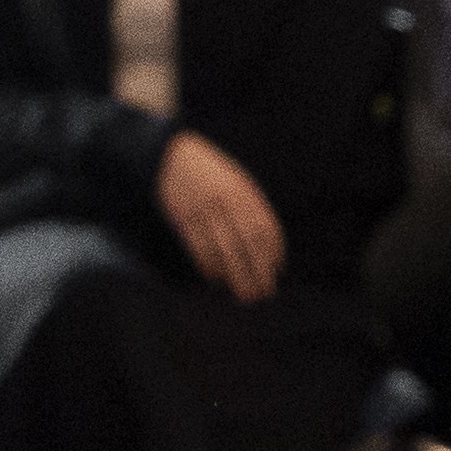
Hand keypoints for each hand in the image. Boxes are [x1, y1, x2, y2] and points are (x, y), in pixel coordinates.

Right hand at [150, 134, 283, 297]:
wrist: (173, 157)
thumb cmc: (211, 174)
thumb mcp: (236, 181)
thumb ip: (251, 208)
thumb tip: (270, 247)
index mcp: (242, 190)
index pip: (263, 226)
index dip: (273, 251)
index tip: (277, 269)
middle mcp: (224, 200)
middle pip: (247, 242)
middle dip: (258, 270)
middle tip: (264, 292)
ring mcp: (203, 209)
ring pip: (224, 250)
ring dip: (236, 275)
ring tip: (245, 293)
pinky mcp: (183, 218)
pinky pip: (199, 248)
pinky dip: (210, 266)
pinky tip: (217, 277)